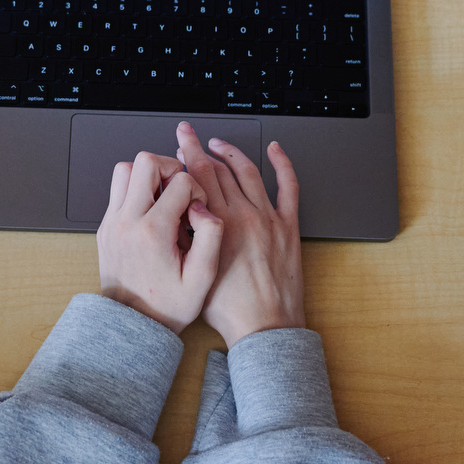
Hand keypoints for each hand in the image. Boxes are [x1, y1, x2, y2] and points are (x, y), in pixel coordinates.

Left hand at [97, 150, 221, 331]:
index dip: (196, 190)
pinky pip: (117, 190)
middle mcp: (127, 222)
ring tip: (163, 197)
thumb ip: (211, 237)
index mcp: (153, 232)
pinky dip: (136, 190)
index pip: (179, 181)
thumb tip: (203, 208)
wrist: (132, 325)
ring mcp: (111, 222)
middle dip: (170, 168)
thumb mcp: (202, 278)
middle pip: (145, 162)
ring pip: (125, 169)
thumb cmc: (167, 306)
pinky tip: (151, 212)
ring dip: (148, 175)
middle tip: (180, 191)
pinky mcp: (104, 227)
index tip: (196, 212)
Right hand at [174, 123, 303, 347]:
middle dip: (201, 149)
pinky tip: (275, 150)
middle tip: (190, 136)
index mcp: (218, 224)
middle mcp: (244, 215)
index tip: (181, 140)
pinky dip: (282, 164)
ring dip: (232, 153)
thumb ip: (185, 237)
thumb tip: (174, 209)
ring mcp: (268, 218)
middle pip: (220, 169)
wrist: (264, 326)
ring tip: (219, 144)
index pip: (199, 175)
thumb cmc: (229, 308)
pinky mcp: (288, 226)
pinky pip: (288, 187)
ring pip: (248, 172)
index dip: (188, 152)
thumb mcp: (195, 269)